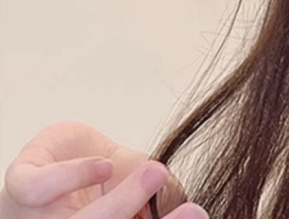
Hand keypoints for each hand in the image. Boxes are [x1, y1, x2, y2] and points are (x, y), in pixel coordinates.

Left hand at [0, 121, 206, 218]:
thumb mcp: (140, 182)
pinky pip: (38, 188)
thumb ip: (161, 196)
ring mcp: (39, 214)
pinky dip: (75, 174)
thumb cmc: (102, 175)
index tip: (195, 213)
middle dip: (131, 205)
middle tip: (161, 179)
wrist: (70, 147)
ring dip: (117, 201)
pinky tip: (101, 166)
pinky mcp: (22, 181)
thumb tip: (191, 210)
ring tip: (144, 170)